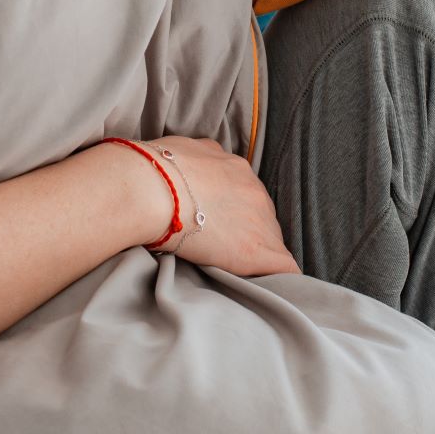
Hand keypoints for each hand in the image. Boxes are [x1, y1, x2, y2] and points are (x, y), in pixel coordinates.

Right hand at [144, 136, 302, 278]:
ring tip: (239, 268)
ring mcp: (259, 220)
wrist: (151, 192)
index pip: (247, 194)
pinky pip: (283, 267)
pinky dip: (277, 276)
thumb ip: (201, 156)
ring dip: (259, 252)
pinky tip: (269, 285)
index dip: (235, 212)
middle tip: (223, 246)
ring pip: (272, 240)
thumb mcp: (185, 148)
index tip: (220, 223)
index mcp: (236, 168)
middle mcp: (253, 190)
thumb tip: (201, 160)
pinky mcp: (257, 251)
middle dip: (247, 231)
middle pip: (262, 216)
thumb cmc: (157, 171)